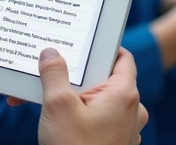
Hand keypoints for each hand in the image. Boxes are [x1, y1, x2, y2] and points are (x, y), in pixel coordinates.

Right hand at [28, 48, 147, 144]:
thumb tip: (51, 53)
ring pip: (99, 103)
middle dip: (75, 77)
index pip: (122, 57)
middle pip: (105, 80)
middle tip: (52, 74)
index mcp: (124, 94)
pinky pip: (98, 122)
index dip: (102, 48)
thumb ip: (54, 74)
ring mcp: (124, 130)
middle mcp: (131, 111)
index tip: (82, 45)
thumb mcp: (57, 106)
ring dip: (73, 99)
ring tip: (44, 100)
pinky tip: (53, 121)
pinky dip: (78, 117)